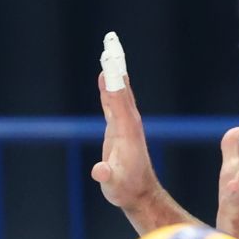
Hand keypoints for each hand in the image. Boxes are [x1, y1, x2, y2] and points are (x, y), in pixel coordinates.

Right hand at [90, 61, 157, 213]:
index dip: (112, 82)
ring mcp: (125, 124)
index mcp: (127, 132)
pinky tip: (106, 75)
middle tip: (111, 44)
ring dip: (114, 72)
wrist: (139, 194)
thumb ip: (106, 176)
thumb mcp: (113, 186)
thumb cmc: (125, 190)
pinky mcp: (119, 128)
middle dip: (116, 67)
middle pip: (121, 89)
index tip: (108, 64)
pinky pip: (115, 101)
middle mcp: (129, 123)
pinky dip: (110, 86)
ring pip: (119, 92)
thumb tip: (100, 171)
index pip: (118, 101)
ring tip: (109, 51)